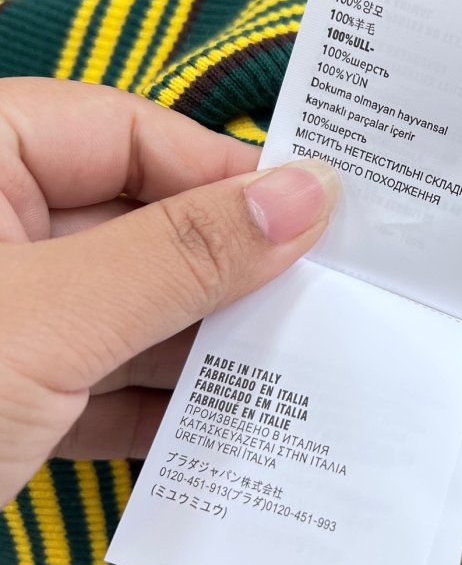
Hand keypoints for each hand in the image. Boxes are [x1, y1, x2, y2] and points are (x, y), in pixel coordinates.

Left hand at [0, 78, 338, 506]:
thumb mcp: (50, 316)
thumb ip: (182, 254)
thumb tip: (312, 194)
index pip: (128, 133)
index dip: (226, 174)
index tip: (318, 219)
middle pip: (135, 226)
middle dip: (224, 273)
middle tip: (325, 298)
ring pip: (121, 311)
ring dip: (201, 348)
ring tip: (297, 365)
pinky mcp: (0, 400)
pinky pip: (93, 386)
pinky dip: (152, 410)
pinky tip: (225, 431)